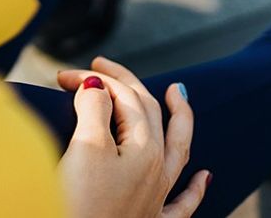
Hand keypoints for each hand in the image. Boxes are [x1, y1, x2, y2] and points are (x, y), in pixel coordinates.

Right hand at [57, 57, 210, 217]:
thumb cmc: (78, 204)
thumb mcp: (86, 147)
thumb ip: (95, 109)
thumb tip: (97, 87)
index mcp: (144, 148)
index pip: (124, 97)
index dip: (94, 79)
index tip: (63, 77)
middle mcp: (156, 170)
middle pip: (149, 113)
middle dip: (124, 84)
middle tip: (99, 66)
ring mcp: (156, 198)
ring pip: (177, 149)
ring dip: (179, 119)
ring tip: (179, 94)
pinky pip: (183, 203)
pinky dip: (196, 188)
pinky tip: (207, 177)